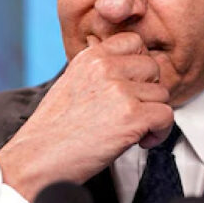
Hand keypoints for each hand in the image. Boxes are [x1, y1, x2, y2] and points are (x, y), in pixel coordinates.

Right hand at [0, 32, 174, 201]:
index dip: (140, 65)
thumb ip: (99, 72)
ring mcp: (119, 90)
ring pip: (162, 94)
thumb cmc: (53, 130)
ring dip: (154, 116)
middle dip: (148, 92)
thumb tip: (129, 71)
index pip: (135, 42)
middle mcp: (105, 67)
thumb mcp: (72, 84)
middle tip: (133, 112)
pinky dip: (160, 133)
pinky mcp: (131, 115)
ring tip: (133, 131)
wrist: (37, 160)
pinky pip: (166, 116)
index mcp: (91, 57)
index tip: (134, 86)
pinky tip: (141, 141)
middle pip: (153, 68)